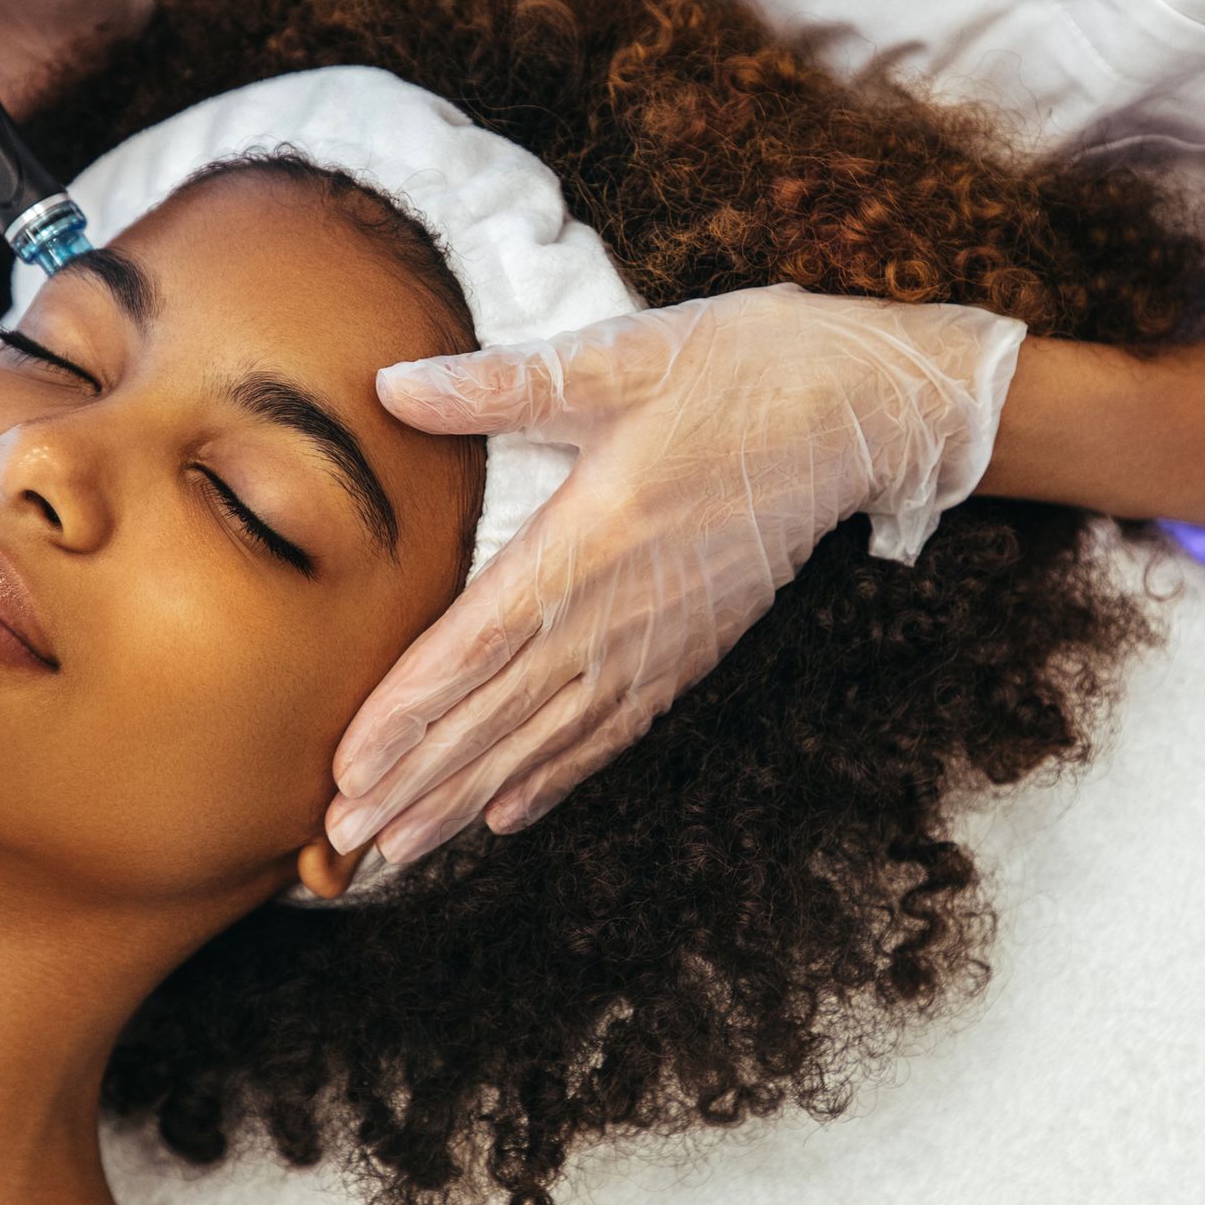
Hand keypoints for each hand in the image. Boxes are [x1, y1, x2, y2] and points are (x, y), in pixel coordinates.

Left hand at [323, 283, 1027, 862]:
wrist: (862, 412)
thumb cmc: (741, 370)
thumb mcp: (620, 358)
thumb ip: (502, 384)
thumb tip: (394, 384)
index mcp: (590, 539)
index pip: (475, 646)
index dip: (406, 714)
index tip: (345, 769)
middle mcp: (620, 611)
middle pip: (499, 715)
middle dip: (417, 781)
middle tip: (343, 840)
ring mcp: (660, 643)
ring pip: (547, 741)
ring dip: (469, 796)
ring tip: (403, 846)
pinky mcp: (691, 652)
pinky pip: (611, 732)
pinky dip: (556, 778)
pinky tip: (510, 814)